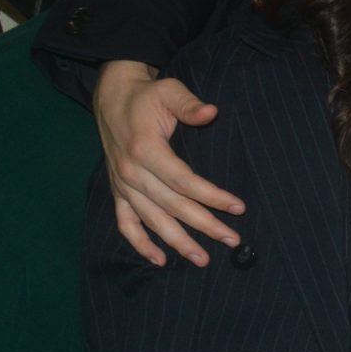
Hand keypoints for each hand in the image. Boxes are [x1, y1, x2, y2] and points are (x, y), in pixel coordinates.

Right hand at [94, 59, 242, 267]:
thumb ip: (189, 104)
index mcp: (145, 149)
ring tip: (202, 259)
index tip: (238, 207)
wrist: (112, 98)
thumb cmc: (147, 96)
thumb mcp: (169, 91)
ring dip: (177, 242)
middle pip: (172, 205)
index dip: (211, 196)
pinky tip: (159, 260)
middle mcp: (131, 172)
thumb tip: (211, 113)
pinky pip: (125, 223)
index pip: (184, 181)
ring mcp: (122, 184)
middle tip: (232, 240)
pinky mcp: (118, 191)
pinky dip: (140, 243)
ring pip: (151, 220)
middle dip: (204, 225)